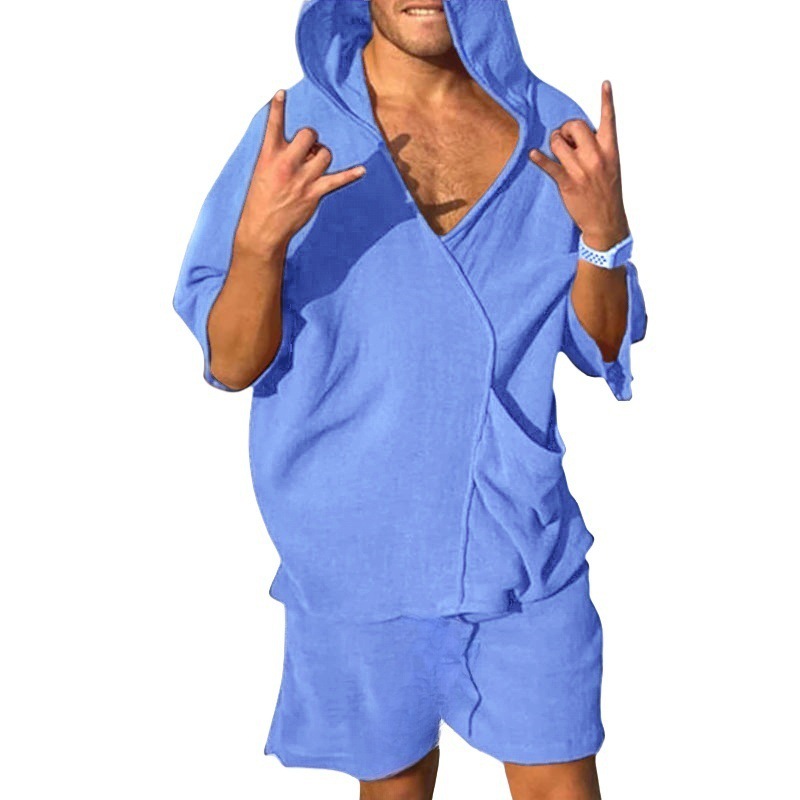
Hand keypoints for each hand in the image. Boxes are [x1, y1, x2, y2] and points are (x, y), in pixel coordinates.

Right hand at [234, 89, 367, 258]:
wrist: (262, 229)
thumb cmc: (260, 200)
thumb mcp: (261, 172)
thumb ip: (278, 156)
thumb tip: (302, 148)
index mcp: (268, 156)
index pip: (273, 125)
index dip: (278, 107)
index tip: (282, 93)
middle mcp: (286, 164)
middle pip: (309, 135)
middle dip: (311, 138)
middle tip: (307, 149)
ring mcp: (302, 179)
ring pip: (325, 154)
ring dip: (323, 156)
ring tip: (314, 166)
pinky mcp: (314, 193)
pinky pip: (337, 179)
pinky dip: (351, 174)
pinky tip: (361, 171)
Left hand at [529, 80, 629, 250]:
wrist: (606, 221)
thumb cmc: (607, 192)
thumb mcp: (610, 166)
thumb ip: (598, 148)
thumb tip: (578, 136)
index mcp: (610, 150)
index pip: (609, 120)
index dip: (606, 100)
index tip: (605, 83)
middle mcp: (596, 156)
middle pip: (575, 126)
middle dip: (565, 128)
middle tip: (564, 139)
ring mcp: (581, 170)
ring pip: (559, 142)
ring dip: (553, 143)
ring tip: (556, 152)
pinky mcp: (567, 182)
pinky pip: (549, 165)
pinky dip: (539, 158)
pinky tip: (533, 154)